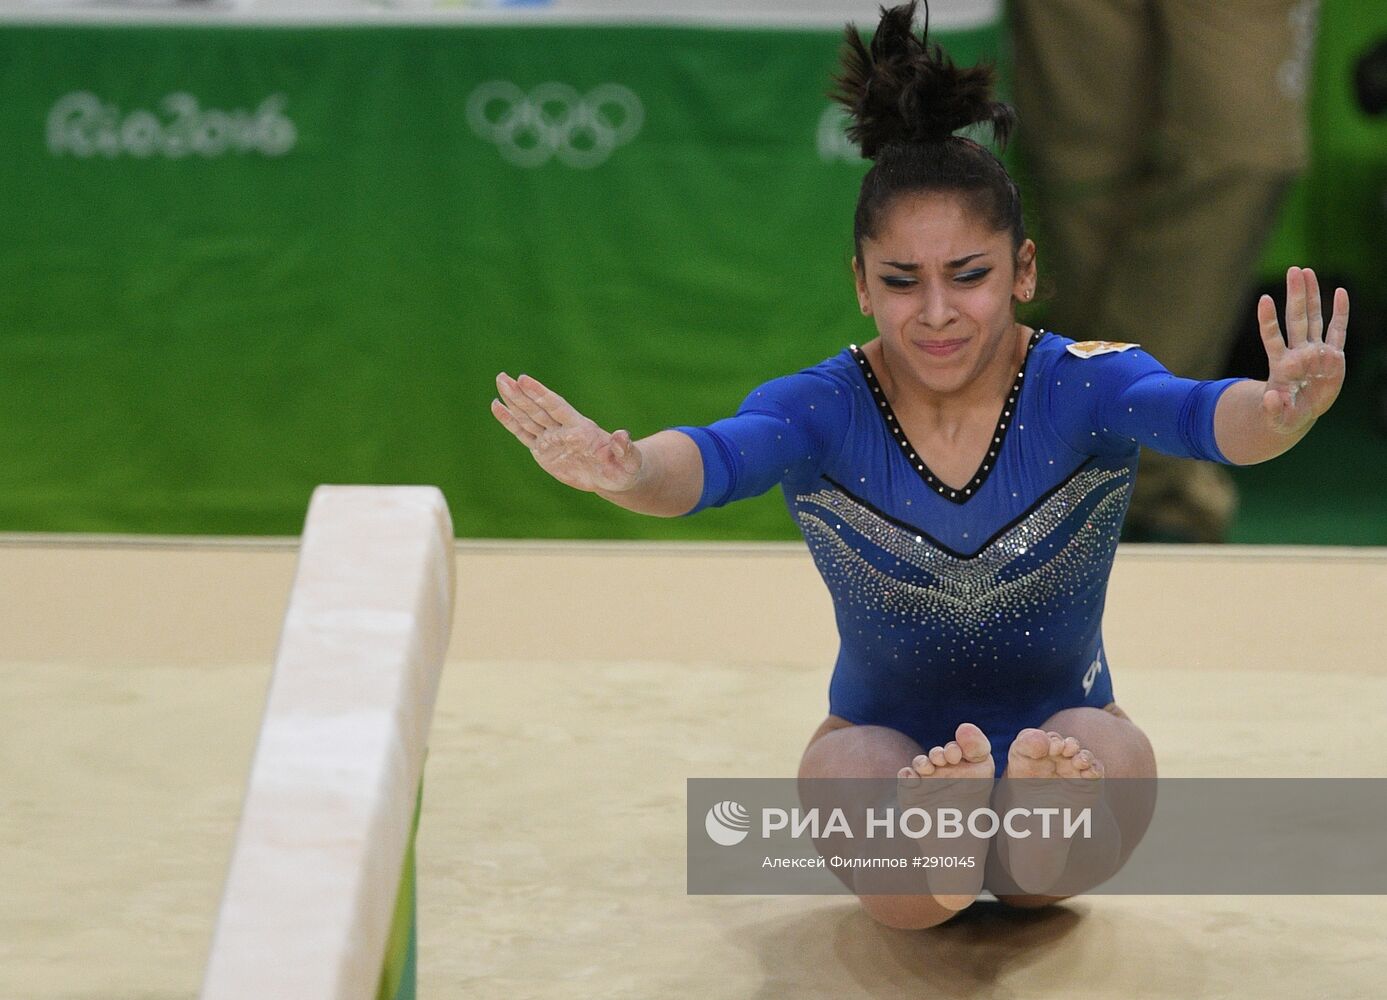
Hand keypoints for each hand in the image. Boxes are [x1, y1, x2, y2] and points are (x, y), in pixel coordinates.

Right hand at [491, 373, 642, 493]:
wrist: (613, 477)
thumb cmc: (624, 469)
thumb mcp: (628, 461)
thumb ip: (624, 448)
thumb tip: (622, 435)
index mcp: (581, 428)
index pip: (556, 407)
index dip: (540, 393)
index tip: (524, 379)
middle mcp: (563, 429)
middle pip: (538, 409)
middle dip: (520, 393)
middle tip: (503, 376)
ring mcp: (552, 439)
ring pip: (528, 417)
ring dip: (513, 401)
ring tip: (500, 382)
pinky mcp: (543, 451)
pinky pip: (524, 434)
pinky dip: (510, 421)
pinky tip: (497, 406)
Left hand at [1257, 266, 1347, 435]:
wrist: (1298, 413)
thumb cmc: (1284, 414)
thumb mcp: (1277, 417)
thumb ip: (1273, 408)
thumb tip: (1271, 398)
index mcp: (1281, 365)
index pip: (1272, 337)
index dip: (1268, 319)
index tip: (1264, 299)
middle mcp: (1298, 353)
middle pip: (1296, 318)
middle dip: (1296, 294)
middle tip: (1293, 270)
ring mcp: (1315, 352)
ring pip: (1314, 318)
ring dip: (1311, 295)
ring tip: (1306, 271)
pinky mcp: (1333, 357)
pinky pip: (1337, 330)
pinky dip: (1340, 312)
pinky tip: (1340, 292)